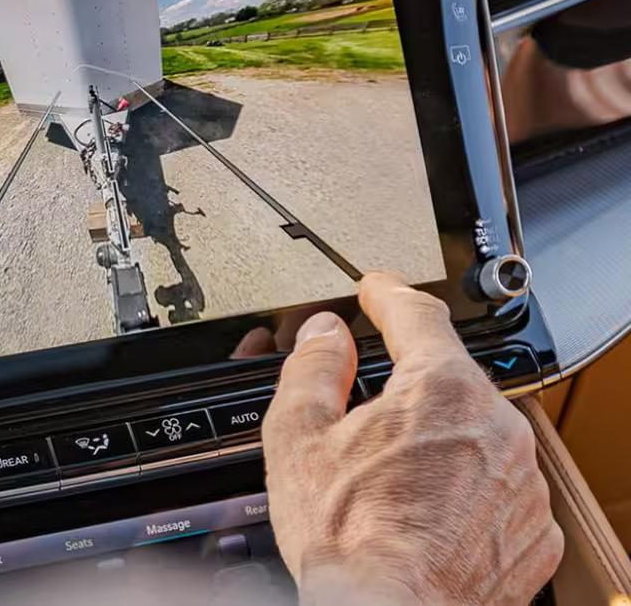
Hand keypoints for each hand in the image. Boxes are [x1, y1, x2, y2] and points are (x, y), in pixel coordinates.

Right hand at [262, 273, 562, 604]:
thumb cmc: (347, 538)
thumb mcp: (298, 436)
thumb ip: (312, 369)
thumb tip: (324, 336)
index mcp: (441, 388)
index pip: (417, 314)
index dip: (388, 294)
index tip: (377, 290)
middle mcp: (496, 426)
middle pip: (447, 378)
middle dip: (406, 384)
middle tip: (359, 416)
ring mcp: (521, 481)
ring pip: (474, 434)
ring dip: (436, 440)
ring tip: (386, 481)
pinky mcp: (530, 529)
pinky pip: (494, 488)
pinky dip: (462, 490)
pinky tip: (421, 513)